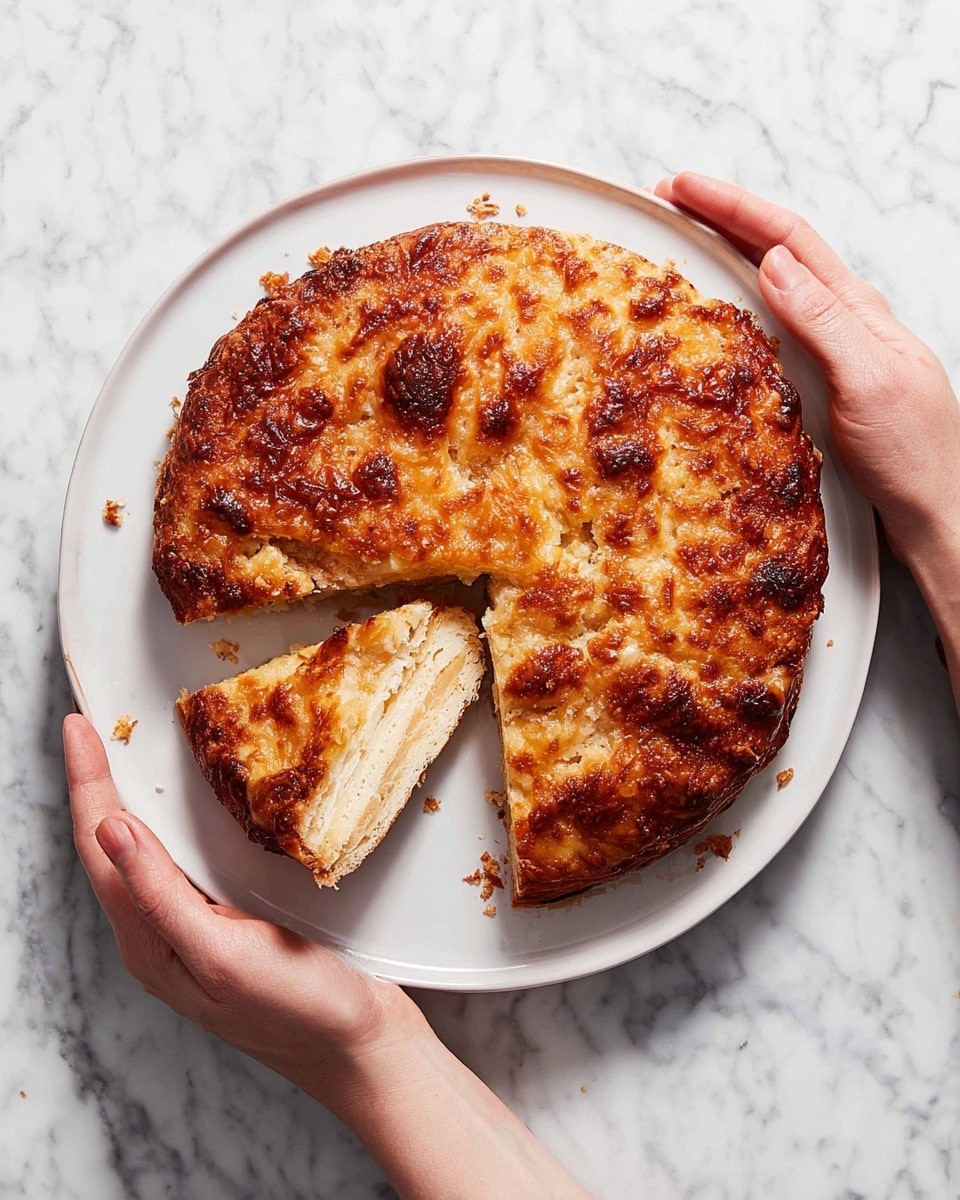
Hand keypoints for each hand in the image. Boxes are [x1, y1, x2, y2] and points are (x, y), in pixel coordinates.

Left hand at [65, 713, 591, 1198]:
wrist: (359, 1047)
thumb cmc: (296, 1011)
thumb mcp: (222, 956)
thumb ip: (161, 896)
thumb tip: (112, 830)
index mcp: (149, 941)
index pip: (100, 848)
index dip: (86, 783)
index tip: (79, 727)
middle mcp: (160, 933)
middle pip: (111, 846)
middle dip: (96, 785)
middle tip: (92, 729)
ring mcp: (193, 928)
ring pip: (144, 852)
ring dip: (129, 800)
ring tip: (124, 754)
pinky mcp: (228, 922)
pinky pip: (182, 862)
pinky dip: (172, 823)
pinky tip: (190, 806)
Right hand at [653, 172, 959, 563]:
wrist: (933, 512)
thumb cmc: (914, 454)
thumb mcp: (868, 381)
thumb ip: (821, 322)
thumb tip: (773, 264)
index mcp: (856, 309)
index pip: (788, 238)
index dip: (732, 206)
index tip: (682, 187)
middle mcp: (840, 321)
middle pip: (773, 250)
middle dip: (717, 217)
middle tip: (664, 202)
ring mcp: (826, 351)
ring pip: (768, 285)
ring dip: (721, 255)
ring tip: (676, 241)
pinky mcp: (814, 383)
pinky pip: (766, 328)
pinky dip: (731, 305)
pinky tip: (711, 313)